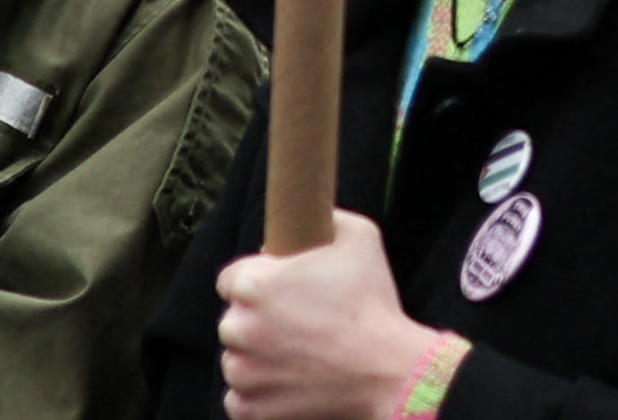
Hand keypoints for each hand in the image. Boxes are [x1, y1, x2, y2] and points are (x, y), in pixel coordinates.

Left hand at [215, 215, 448, 419]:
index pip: (230, 279)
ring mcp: (240, 372)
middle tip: (297, 323)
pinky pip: (240, 398)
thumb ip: (327, 218)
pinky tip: (291, 381)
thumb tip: (310, 216)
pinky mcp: (248, 409)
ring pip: (236, 359)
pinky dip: (259, 392)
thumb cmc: (372, 304)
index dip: (257, 281)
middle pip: (233, 320)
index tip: (280, 290)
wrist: (387, 370)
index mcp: (254, 284)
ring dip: (258, 357)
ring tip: (299, 355)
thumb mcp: (361, 237)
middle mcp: (237, 328)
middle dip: (258, 320)